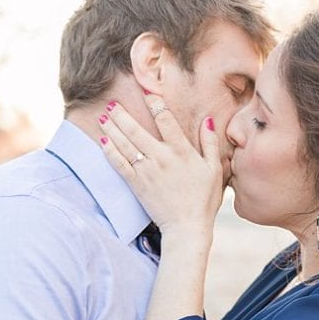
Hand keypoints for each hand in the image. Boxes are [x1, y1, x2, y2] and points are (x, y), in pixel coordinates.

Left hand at [97, 97, 223, 234]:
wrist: (187, 227)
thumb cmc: (204, 200)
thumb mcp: (215, 170)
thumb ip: (210, 144)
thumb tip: (208, 122)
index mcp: (181, 151)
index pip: (165, 119)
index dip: (154, 103)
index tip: (147, 92)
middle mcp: (161, 157)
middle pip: (136, 129)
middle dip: (122, 114)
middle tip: (112, 103)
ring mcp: (146, 170)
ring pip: (124, 143)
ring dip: (112, 128)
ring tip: (104, 116)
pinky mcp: (136, 183)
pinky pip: (118, 162)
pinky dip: (109, 150)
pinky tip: (103, 140)